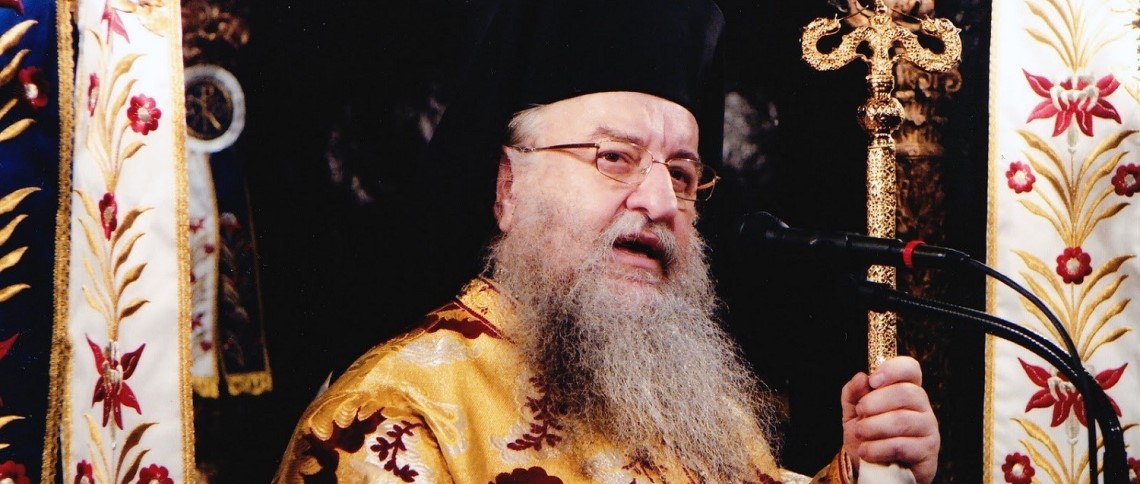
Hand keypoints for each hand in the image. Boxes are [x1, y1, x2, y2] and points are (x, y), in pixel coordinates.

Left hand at [841, 356, 939, 483]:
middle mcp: (923, 407)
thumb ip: (854, 394)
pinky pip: (902, 446)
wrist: (874, 472)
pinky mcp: (927, 453)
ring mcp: (928, 430)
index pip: (911, 368)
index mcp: (906, 390)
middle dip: (874, 403)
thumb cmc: (868, 437)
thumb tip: (861, 377)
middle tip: (860, 414)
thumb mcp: (853, 414)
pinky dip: (877, 448)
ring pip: (902, 420)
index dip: (893, 369)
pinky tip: (866, 451)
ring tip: (860, 433)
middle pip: (906, 393)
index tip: (872, 380)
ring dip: (873, 427)